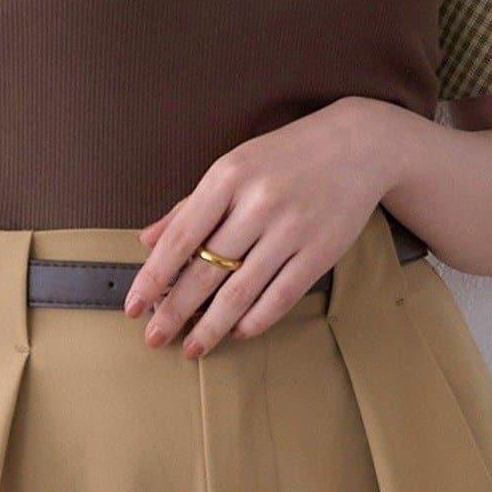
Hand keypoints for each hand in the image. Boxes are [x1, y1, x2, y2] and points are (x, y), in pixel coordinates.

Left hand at [124, 98, 399, 357]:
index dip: (153, 278)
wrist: (358, 144)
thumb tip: (146, 240)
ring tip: (191, 347)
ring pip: (241, 292)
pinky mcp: (320, 251)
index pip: (180, 238)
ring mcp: (292, 229)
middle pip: (206, 271)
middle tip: (154, 338)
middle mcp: (258, 204)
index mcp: (228, 177)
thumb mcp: (233, 167)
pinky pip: (280, 297)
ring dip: (211, 327)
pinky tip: (237, 332)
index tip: (133, 306)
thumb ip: (189, 206)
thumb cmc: (285, 156)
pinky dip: (254, 320)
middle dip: (174, 311)